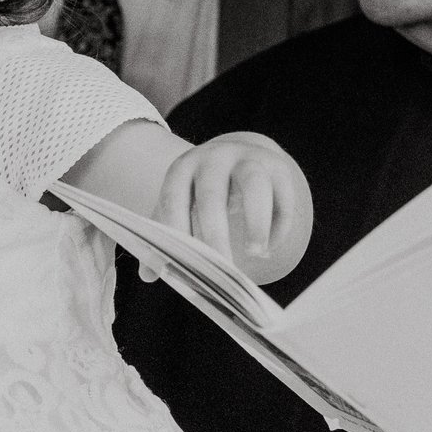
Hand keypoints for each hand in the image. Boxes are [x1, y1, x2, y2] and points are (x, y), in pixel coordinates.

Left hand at [158, 132, 310, 281]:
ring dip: (256, 222)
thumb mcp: (178, 206)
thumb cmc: (201, 192)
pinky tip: (270, 247)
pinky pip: (282, 196)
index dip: (175, 229)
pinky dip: (279, 225)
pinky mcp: (277, 167)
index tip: (181, 262)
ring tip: (257, 254)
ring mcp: (248, 159)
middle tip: (222, 269)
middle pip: (212, 195)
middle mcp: (214, 158)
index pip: (173, 198)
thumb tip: (148, 274)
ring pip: (255, 185)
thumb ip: (163, 237)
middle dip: (215, 235)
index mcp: (182, 169)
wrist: (236, 157)